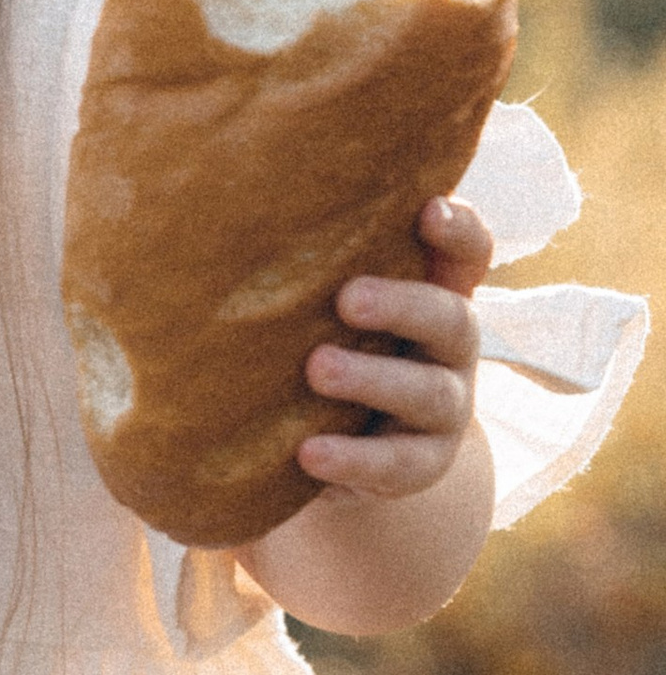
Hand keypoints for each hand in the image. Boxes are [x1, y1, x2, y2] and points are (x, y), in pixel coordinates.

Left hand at [296, 195, 492, 501]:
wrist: (340, 451)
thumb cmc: (326, 347)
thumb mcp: (324, 308)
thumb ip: (309, 268)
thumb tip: (206, 215)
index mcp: (434, 295)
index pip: (468, 254)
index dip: (458, 231)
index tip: (427, 210)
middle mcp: (449, 348)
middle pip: (451, 319)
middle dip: (402, 305)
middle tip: (347, 298)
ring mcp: (444, 409)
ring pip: (429, 392)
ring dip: (373, 378)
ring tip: (318, 369)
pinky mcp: (422, 465)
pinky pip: (397, 464)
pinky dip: (353, 458)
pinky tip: (309, 452)